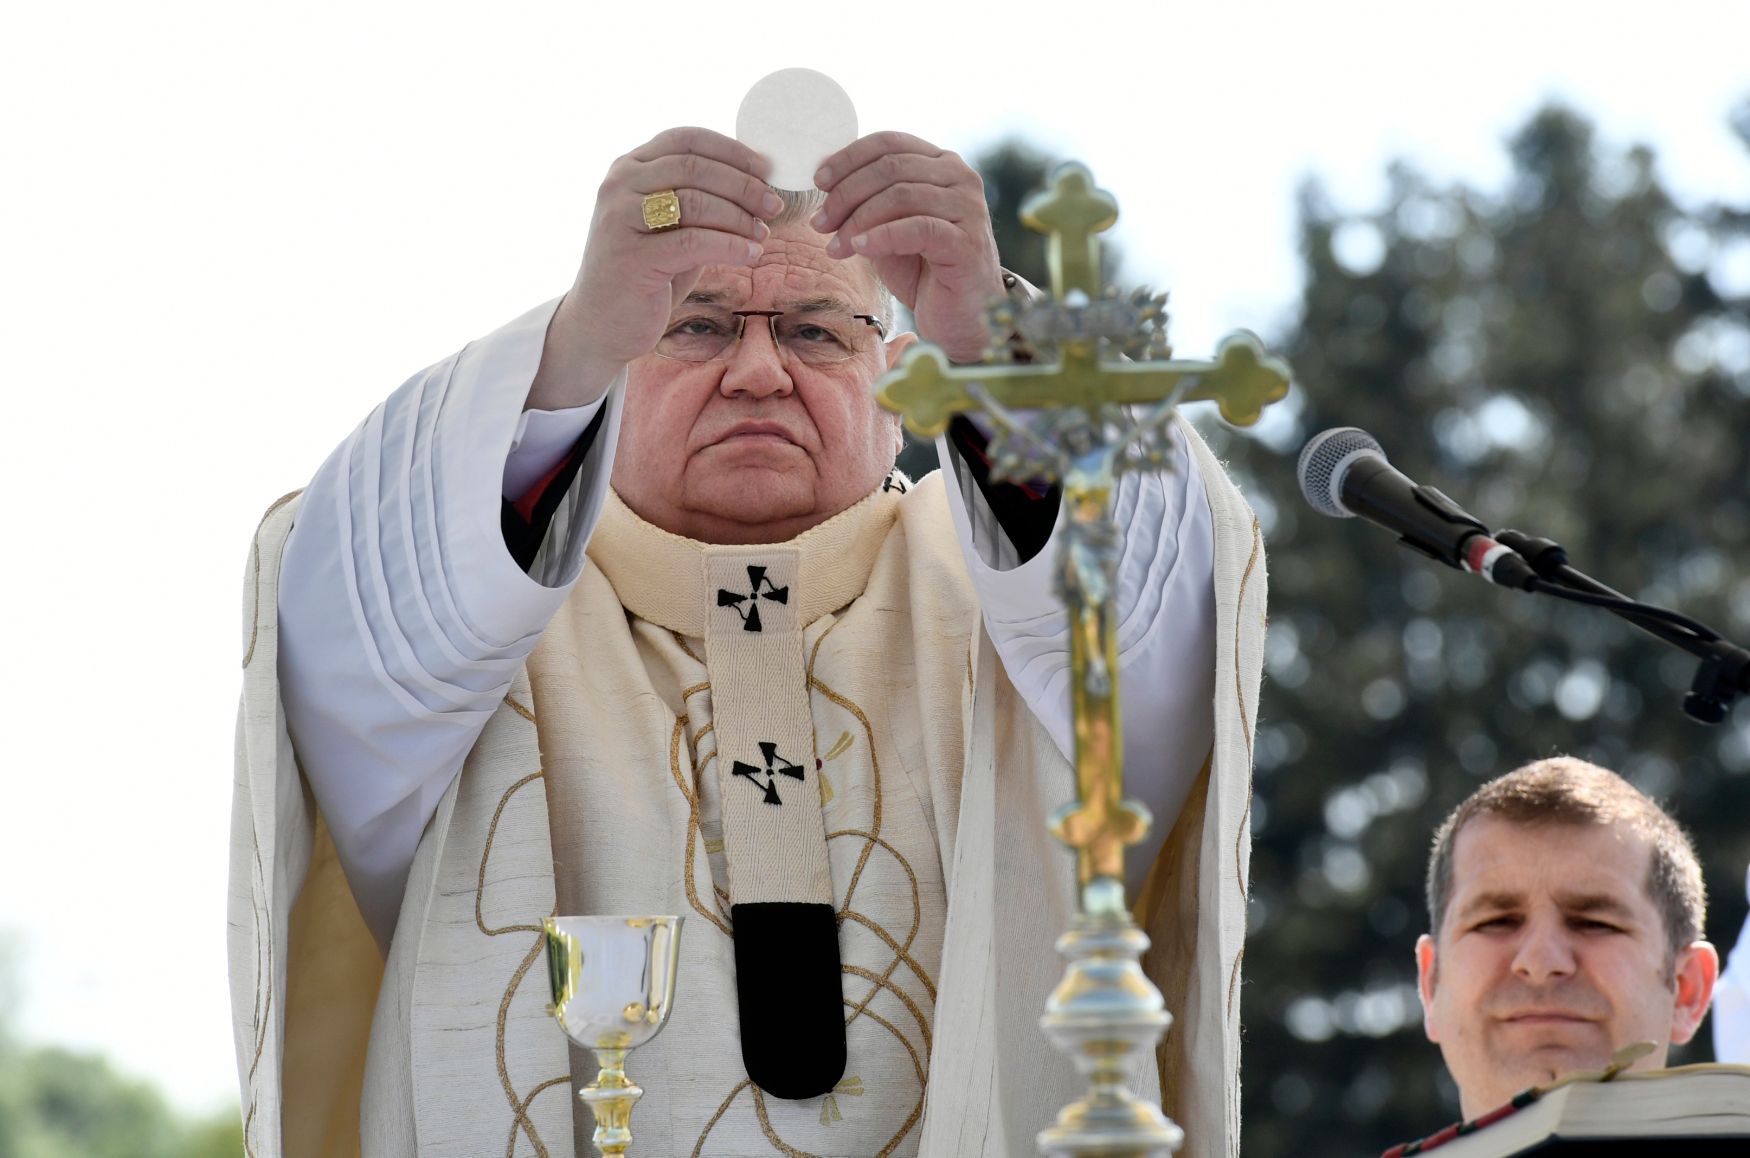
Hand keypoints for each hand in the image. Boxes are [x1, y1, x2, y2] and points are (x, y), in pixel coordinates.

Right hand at [528, 128, 778, 409]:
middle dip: (743, 185)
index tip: (767, 170)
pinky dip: (730, 246)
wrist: (601, 323)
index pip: (686, 139)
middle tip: (774, 206)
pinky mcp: (631, 256)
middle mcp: (619, 185)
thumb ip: (698, 200)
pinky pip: (692, 242)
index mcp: (629, 167)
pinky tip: (751, 255)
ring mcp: (620, 218)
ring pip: (695, 201)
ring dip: (739, 217)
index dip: (732, 151)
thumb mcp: (672, 227)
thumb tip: (758, 184)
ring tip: (763, 235)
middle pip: (694, 167)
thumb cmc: (646, 274)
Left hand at [812, 133, 1004, 363]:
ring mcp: (968, 209)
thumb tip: (825, 181)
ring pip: (901, 196)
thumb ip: (868, 201)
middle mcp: (960, 178)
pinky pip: (917, 228)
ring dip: (858, 220)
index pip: (889, 143)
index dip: (848, 159)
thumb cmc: (925, 271)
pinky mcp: (968, 242)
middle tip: (820, 223)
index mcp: (941, 164)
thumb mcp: (889, 226)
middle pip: (891, 168)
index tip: (818, 182)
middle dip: (846, 194)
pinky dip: (882, 236)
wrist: (961, 317)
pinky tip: (859, 248)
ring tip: (834, 246)